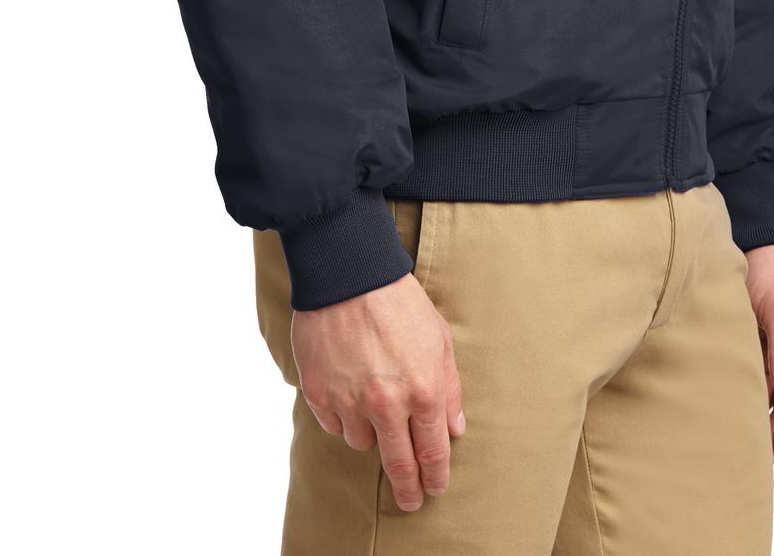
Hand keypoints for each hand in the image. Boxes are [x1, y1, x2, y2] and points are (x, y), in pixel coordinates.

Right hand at [290, 272, 465, 510]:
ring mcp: (349, 402)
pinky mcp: (319, 395)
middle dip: (408, 489)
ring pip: (362, 442)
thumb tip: (455, 429)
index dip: (436, 477)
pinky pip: (334, 424)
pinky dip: (343, 415)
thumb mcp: (440, 338)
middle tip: (412, 500)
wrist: (348, 273)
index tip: (435, 488)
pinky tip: (348, 389)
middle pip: (399, 465)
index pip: (432, 452)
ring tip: (373, 401)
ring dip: (371, 433)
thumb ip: (450, 388)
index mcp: (422, 390)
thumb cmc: (398, 301)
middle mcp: (386, 404)